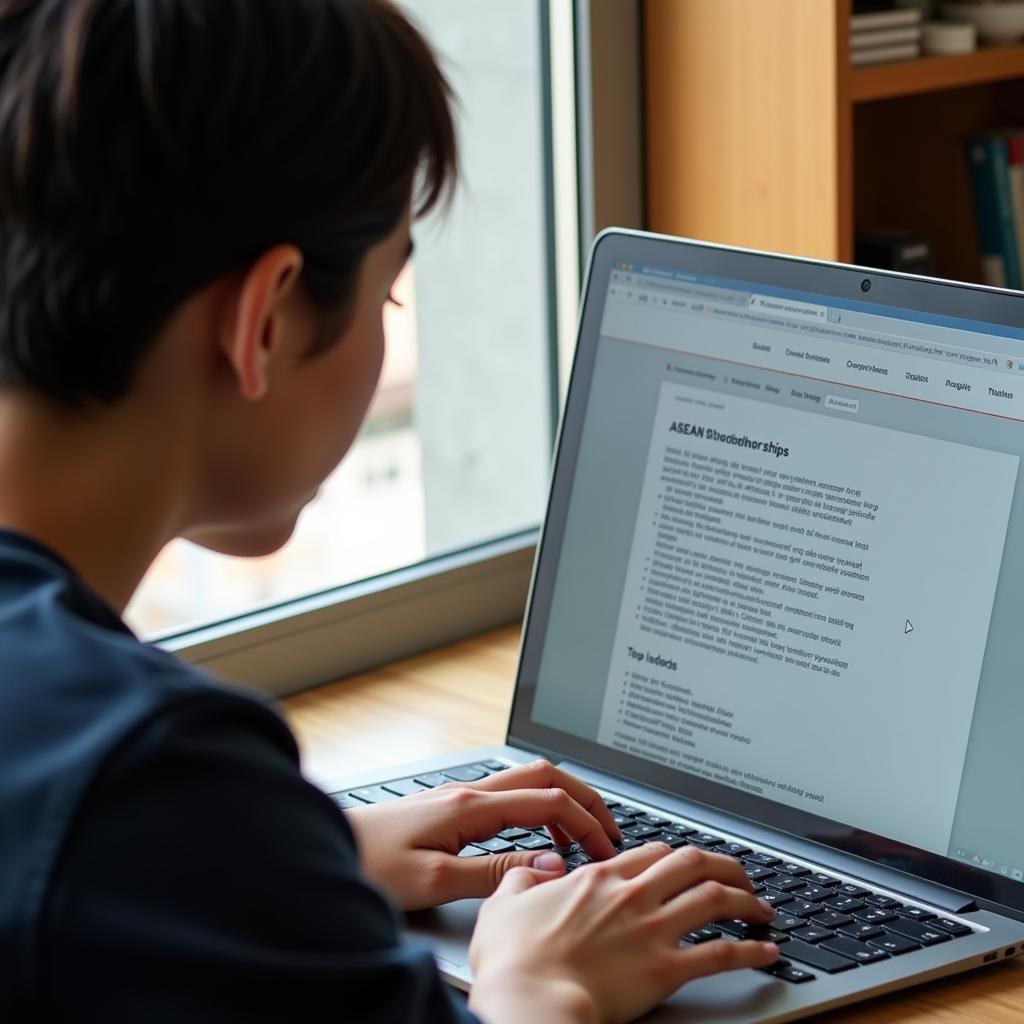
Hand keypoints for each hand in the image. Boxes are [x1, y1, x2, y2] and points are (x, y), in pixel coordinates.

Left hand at [345, 759, 620, 910]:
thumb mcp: (433, 881)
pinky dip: (537, 810)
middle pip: (545, 777)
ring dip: (562, 803)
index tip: (607, 850)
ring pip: (528, 782)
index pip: (549, 800)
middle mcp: (469, 793)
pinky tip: (536, 839)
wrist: (323, 848)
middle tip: (609, 833)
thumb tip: (551, 867)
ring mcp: (460, 797)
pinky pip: (509, 797)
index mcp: (471, 806)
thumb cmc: (369, 864)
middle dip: (585, 799)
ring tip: (581, 840)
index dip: (587, 822)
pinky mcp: (450, 807)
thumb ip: (495, 874)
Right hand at [468, 843, 778, 1023]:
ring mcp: (652, 930)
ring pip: (715, 898)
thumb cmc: (513, 962)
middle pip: (692, 863)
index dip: (675, 855)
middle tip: (739, 875)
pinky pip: (721, 953)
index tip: (686, 864)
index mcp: (596, 879)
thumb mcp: (503, 906)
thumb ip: (522, 880)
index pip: (650, 852)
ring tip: (762, 908)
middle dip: (723, 864)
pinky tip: (766, 952)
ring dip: (746, 900)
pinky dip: (751, 951)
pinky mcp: (666, 970)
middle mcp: (631, 896)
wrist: (529, 1000)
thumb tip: (535, 870)